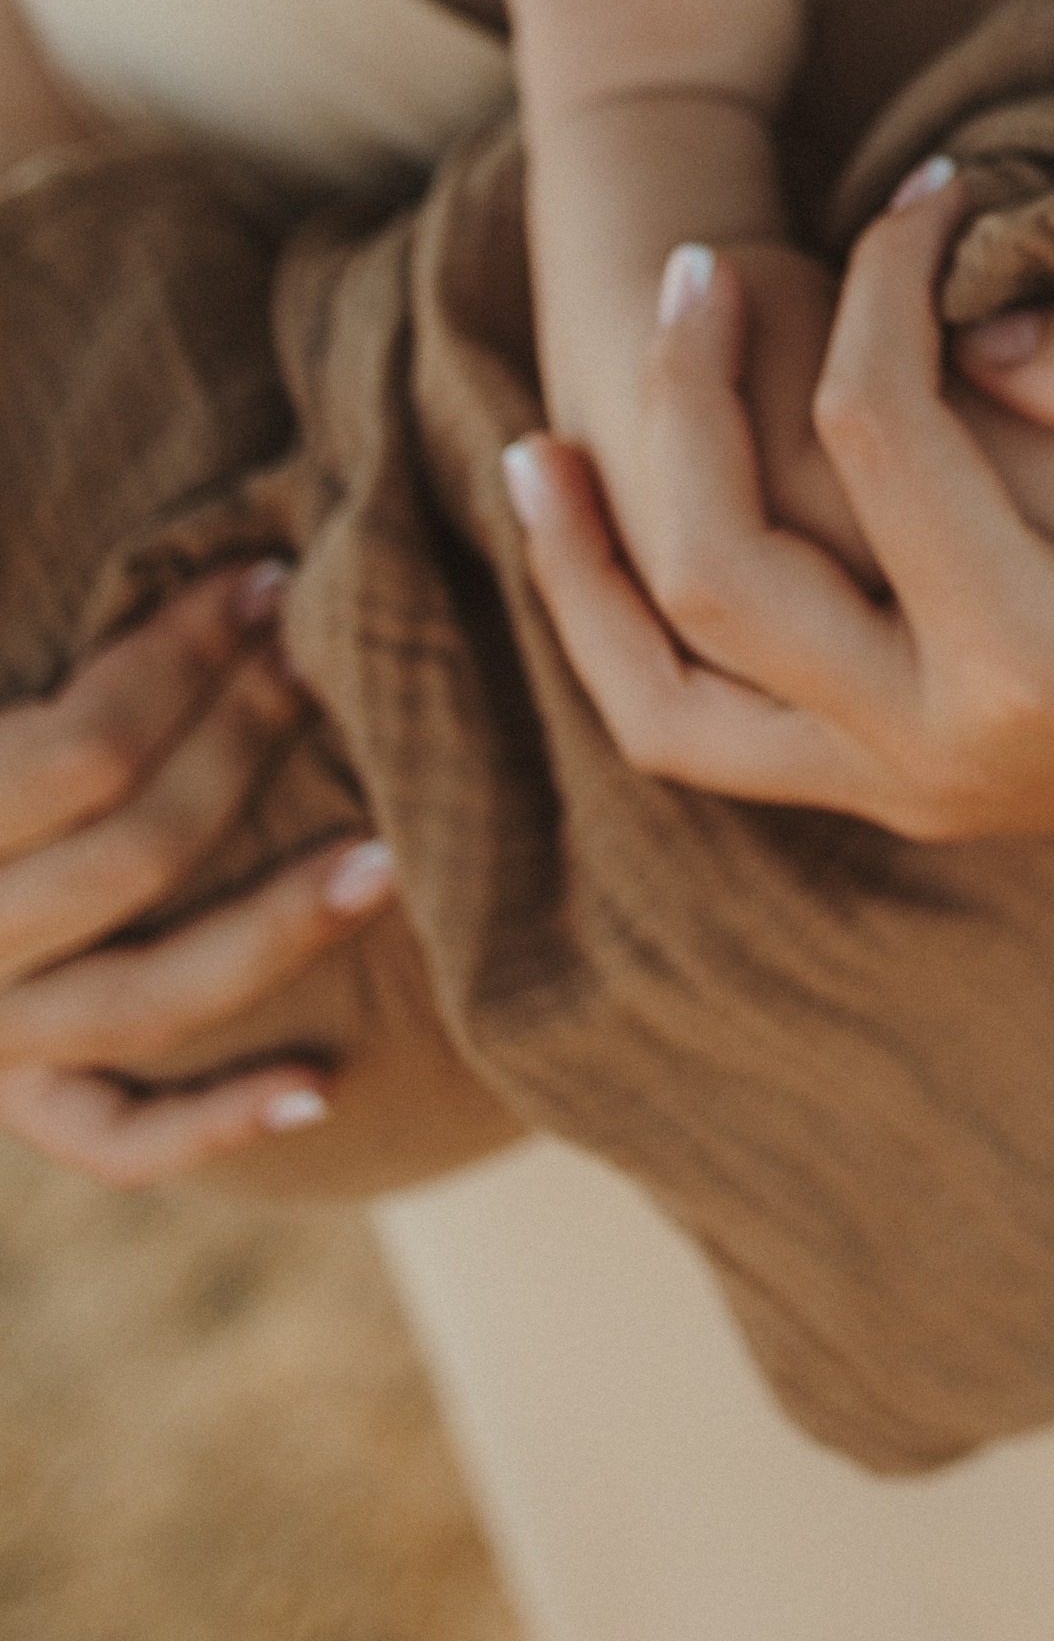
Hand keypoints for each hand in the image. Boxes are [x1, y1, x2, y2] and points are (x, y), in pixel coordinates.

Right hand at [0, 562, 400, 1185]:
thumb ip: (22, 621)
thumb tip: (222, 543)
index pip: (73, 756)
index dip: (177, 659)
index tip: (269, 579)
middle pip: (127, 858)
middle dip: (242, 745)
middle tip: (332, 663)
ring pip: (140, 1000)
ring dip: (271, 932)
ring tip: (389, 859)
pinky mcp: (17, 1102)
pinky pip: (113, 1138)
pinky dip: (211, 1123)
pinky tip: (321, 1089)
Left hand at [508, 175, 1053, 869]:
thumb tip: (961, 321)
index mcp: (1029, 666)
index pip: (878, 440)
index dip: (882, 283)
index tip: (926, 189)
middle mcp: (935, 755)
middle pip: (720, 573)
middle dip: (687, 398)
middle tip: (702, 264)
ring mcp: (900, 793)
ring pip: (668, 700)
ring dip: (591, 568)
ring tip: (540, 440)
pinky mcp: (890, 789)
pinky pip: (703, 738)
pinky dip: (625, 643)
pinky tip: (595, 540)